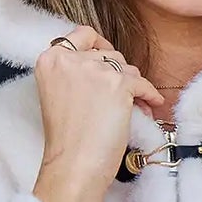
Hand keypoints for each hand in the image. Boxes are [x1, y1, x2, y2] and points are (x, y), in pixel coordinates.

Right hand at [33, 25, 165, 201]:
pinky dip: (150, 96)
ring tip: (134, 107)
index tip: (108, 59)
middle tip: (123, 94)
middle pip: (108, 53)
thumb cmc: (67, 141)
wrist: (73, 166)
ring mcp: (95, 70)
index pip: (82, 34)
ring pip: (127, 67)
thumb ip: (75, 74)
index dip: (99, 46)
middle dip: (119, 73)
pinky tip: (150, 105)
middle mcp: (70, 59)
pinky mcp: (118, 84)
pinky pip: (143, 84)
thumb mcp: (59, 95)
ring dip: (134, 87)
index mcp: (50, 59)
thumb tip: (110, 64)